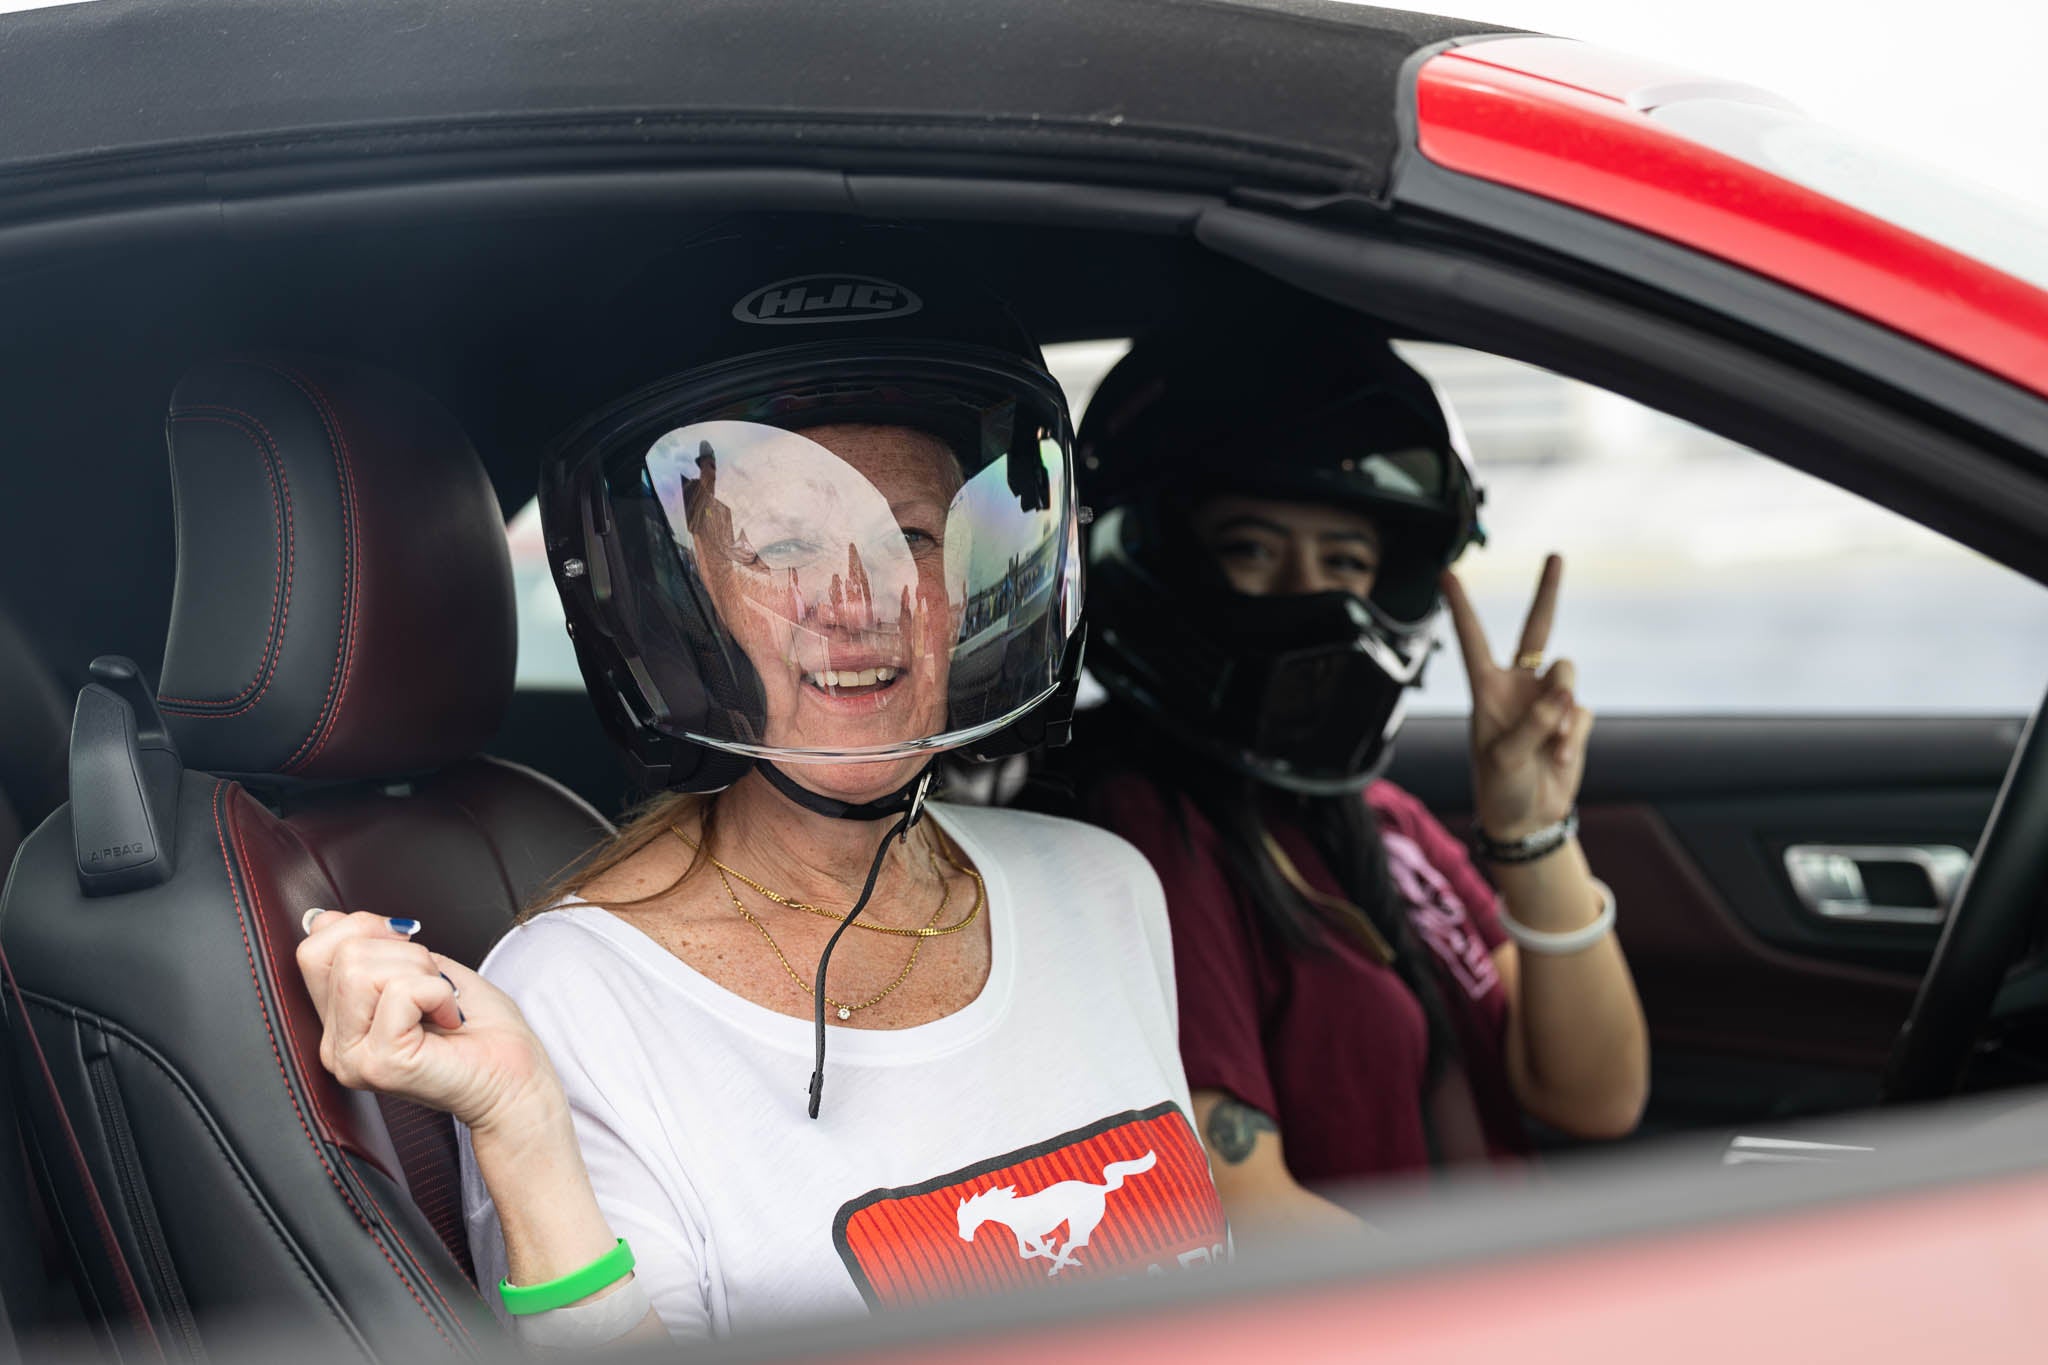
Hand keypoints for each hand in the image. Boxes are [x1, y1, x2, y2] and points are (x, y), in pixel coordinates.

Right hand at [295, 911, 562, 1138]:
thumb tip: (326, 917)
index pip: (313, 950)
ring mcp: (353, 1058)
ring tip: (440, 1006)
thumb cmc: (480, 1028)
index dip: (364, 931)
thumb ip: (369, 948)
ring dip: (421, 974)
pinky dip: (439, 993)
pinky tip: (449, 1019)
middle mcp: (336, 1045)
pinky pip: (401, 991)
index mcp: (339, 1022)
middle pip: (343, 954)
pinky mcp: (381, 1063)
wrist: (515, 1079)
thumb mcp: (419, 969)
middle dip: (405, 955)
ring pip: (363, 969)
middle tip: (434, 990)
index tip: (408, 956)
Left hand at [1441, 555, 1593, 840]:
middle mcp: (1517, 685)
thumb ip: (1535, 720)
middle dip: (1547, 591)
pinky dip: (1573, 737)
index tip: (1445, 573)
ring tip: (1546, 743)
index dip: (1461, 607)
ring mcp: (1548, 699)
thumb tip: (1568, 688)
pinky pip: (1583, 713)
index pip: (1473, 640)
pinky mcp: (1573, 717)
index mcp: (1486, 689)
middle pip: (1536, 629)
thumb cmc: (1501, 786)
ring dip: (1562, 710)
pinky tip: (1557, 757)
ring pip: (1568, 677)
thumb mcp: (1505, 757)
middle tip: (1555, 555)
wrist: (1528, 818)